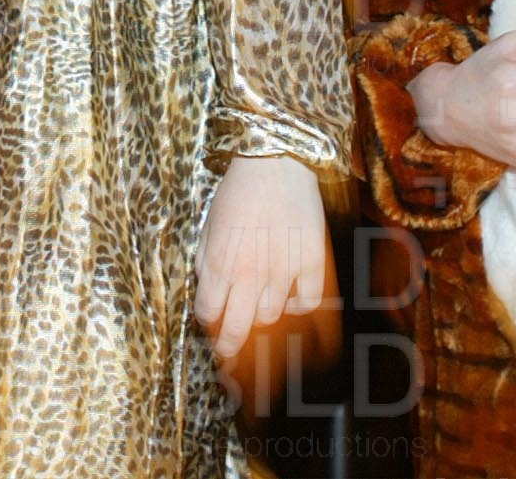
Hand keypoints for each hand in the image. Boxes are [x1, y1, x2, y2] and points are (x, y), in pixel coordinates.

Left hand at [194, 155, 329, 359]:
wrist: (275, 163)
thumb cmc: (237, 191)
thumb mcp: (207, 224)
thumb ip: (204, 261)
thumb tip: (206, 290)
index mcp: (218, 264)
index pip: (209, 314)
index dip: (209, 323)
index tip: (212, 323)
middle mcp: (249, 275)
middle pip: (238, 330)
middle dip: (230, 346)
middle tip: (229, 352)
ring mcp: (283, 272)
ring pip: (272, 318)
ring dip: (262, 317)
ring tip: (259, 305)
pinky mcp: (311, 263)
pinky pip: (308, 302)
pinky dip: (299, 306)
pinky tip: (291, 297)